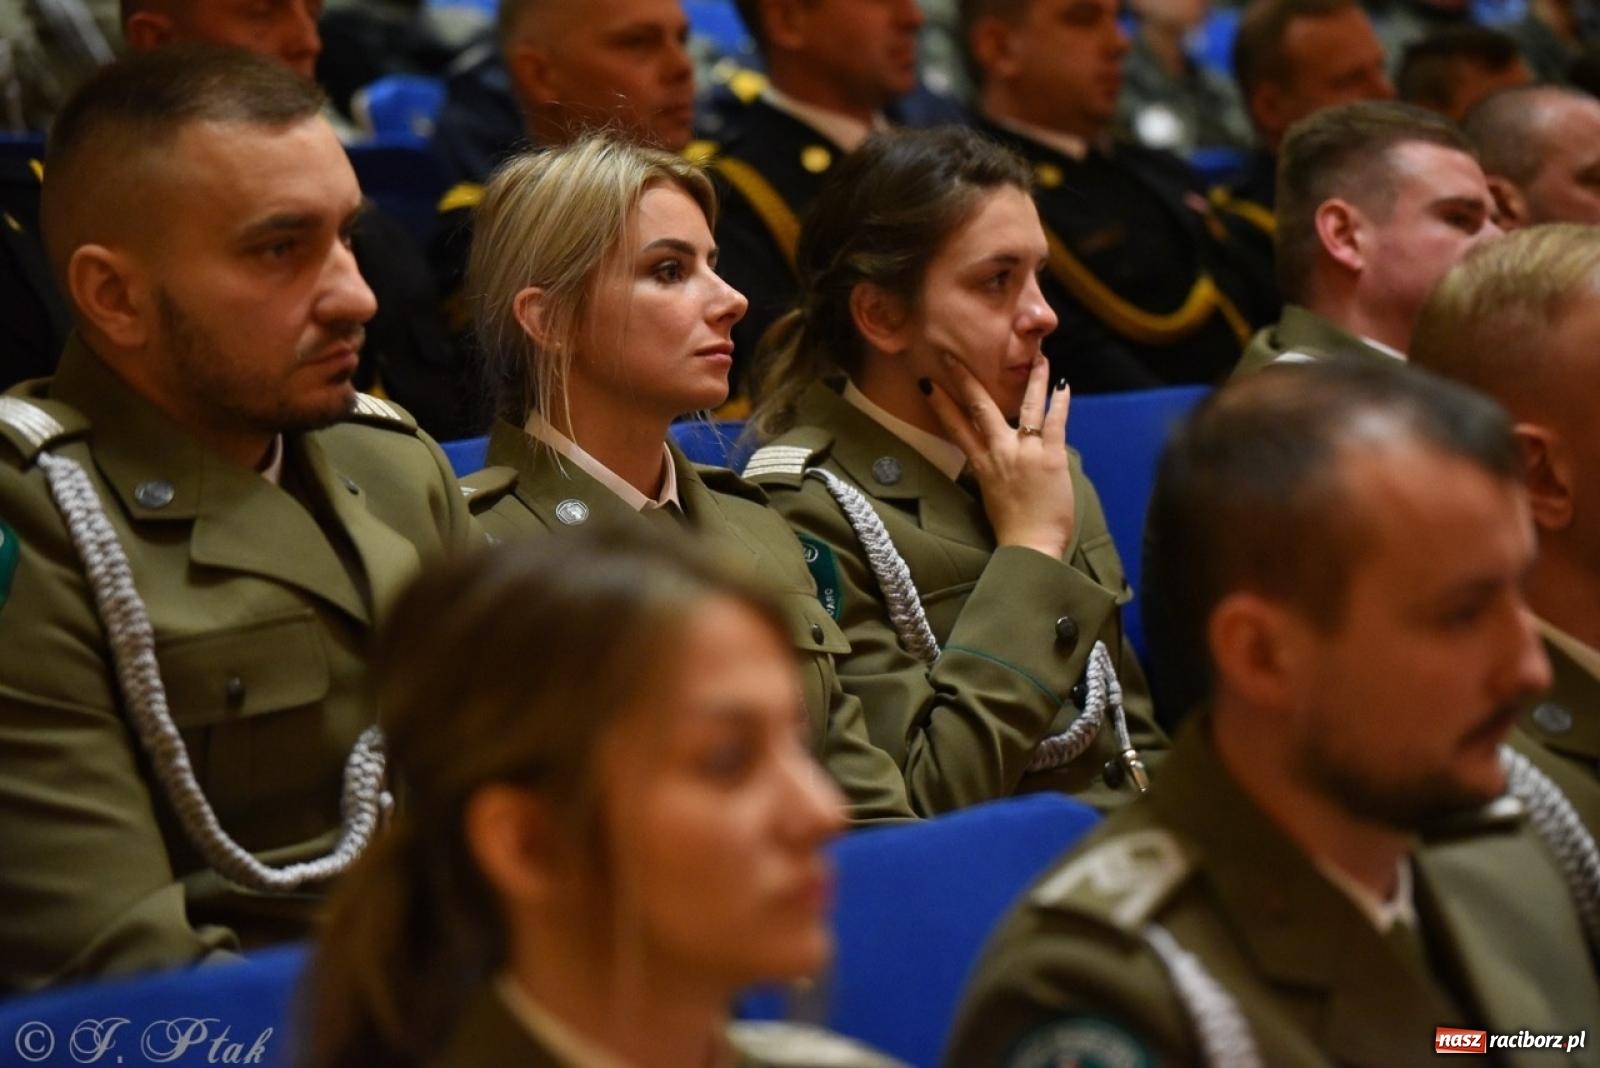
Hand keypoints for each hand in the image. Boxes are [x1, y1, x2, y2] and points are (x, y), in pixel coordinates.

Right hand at [923, 353, 1075, 558]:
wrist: (1030, 547)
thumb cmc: (1012, 529)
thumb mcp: (991, 496)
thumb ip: (989, 472)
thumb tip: (989, 458)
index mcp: (981, 465)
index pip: (955, 428)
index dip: (940, 404)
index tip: (928, 383)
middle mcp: (999, 452)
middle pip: (980, 407)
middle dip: (966, 378)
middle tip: (955, 355)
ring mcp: (1026, 452)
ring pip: (1026, 406)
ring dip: (1032, 379)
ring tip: (1037, 358)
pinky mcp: (1051, 456)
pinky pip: (1055, 422)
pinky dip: (1060, 402)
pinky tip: (1063, 384)